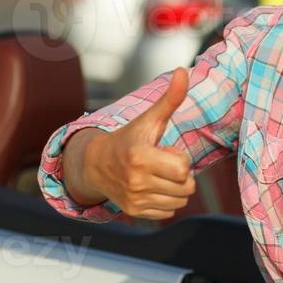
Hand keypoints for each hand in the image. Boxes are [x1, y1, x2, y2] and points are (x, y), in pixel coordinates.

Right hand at [82, 67, 197, 218]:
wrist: (96, 164)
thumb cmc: (129, 138)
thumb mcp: (149, 119)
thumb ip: (169, 98)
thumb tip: (182, 71)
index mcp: (140, 156)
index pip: (183, 168)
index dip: (180, 158)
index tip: (165, 150)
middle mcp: (136, 180)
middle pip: (186, 187)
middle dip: (181, 174)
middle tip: (163, 163)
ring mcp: (135, 198)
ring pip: (181, 200)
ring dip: (176, 187)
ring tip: (159, 174)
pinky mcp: (135, 211)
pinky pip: (170, 211)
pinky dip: (167, 200)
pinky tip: (153, 186)